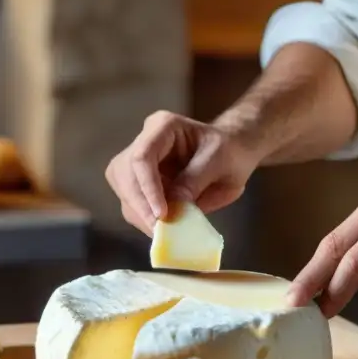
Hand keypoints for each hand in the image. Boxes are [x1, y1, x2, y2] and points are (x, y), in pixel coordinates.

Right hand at [105, 110, 259, 235]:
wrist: (233, 153)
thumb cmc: (230, 150)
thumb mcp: (221, 161)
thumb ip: (196, 180)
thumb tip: (173, 206)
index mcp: (163, 126)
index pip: (142, 156)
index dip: (148, 187)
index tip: (162, 214)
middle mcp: (144, 142)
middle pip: (124, 174)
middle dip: (140, 205)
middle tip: (161, 230)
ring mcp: (139, 164)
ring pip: (124, 192)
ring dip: (141, 215)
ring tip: (165, 232)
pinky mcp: (141, 185)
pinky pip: (133, 205)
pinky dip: (145, 220)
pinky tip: (164, 229)